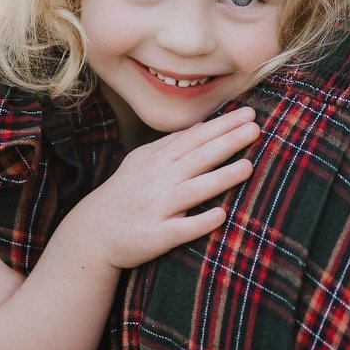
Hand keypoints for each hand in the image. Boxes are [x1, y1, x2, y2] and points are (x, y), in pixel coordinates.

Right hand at [67, 108, 258, 268]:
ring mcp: (157, 208)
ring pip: (193, 191)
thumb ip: (172, 144)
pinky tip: (220, 216)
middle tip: (255, 128)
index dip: (222, 125)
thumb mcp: (143, 161)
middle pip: (198, 158)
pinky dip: (199, 222)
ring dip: (220, 178)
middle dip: (227, 142)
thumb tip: (202, 125)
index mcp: (159, 160)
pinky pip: (180, 229)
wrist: (93, 232)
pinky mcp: (154, 236)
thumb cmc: (125, 193)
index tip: (248, 113)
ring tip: (247, 166)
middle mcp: (159, 180)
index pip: (195, 138)